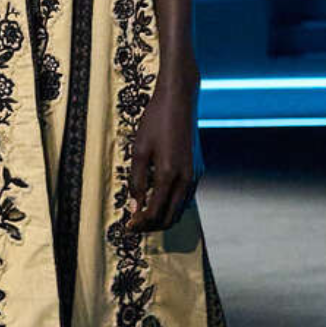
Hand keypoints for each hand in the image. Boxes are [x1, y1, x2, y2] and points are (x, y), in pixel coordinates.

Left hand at [125, 71, 201, 232]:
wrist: (179, 100)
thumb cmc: (156, 121)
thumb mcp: (139, 149)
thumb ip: (136, 180)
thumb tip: (134, 205)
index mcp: (169, 174)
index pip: (154, 212)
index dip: (140, 223)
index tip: (127, 226)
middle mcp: (186, 179)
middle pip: (169, 217)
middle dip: (151, 225)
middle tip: (135, 224)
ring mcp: (195, 175)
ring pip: (180, 209)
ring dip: (162, 216)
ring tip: (144, 213)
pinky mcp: (198, 169)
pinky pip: (185, 197)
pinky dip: (172, 205)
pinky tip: (158, 198)